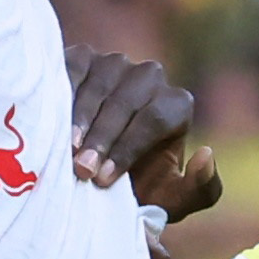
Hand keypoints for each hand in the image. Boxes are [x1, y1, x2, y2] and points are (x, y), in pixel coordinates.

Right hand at [62, 47, 219, 216]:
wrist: (96, 172)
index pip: (154, 119)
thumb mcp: (173, 200)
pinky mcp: (84, 57)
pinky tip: (52, 122)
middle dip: (102, 139)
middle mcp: (150, 77)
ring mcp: (116, 63)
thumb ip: (203, 189)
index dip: (128, 149)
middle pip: (126, 103)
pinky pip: (74, 69)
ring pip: (100, 86)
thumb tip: (206, 154)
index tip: (103, 179)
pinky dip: (63, 94)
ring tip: (67, 150)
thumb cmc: (139, 188)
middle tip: (81, 170)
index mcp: (177, 104)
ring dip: (82, 120)